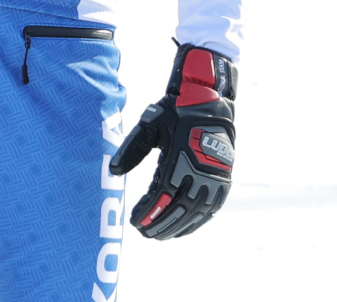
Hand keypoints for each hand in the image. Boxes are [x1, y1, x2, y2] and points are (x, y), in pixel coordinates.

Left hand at [109, 44, 235, 239]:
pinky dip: (195, 222)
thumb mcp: (149, 125)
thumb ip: (132, 149)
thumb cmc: (175, 112)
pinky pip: (209, 210)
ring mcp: (213, 180)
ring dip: (176, 227)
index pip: (160, 196)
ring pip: (193, 214)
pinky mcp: (223, 182)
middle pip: (176, 210)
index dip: (147, 213)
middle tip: (143, 233)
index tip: (134, 221)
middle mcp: (198, 173)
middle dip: (158, 225)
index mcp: (178, 160)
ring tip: (159, 235)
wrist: (209, 101)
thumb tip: (113, 169)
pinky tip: (183, 229)